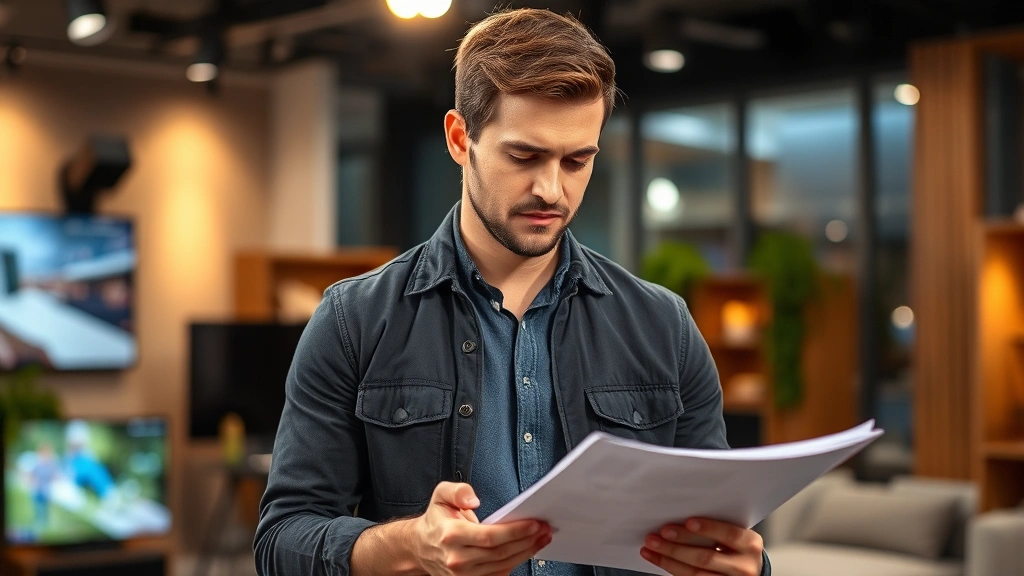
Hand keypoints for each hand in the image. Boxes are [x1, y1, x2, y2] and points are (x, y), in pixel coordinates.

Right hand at [410, 482, 552, 575]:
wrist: (421, 547)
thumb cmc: (437, 520)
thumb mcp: (441, 495)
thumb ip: (457, 491)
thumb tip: (473, 500)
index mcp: (451, 535)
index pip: (489, 537)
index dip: (515, 531)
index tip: (534, 524)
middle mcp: (457, 559)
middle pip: (500, 552)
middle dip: (527, 541)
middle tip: (545, 529)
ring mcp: (463, 575)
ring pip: (503, 565)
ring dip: (526, 552)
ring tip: (542, 538)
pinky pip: (499, 574)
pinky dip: (516, 562)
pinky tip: (528, 550)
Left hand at [640, 518, 762, 575]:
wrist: (747, 573)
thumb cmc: (737, 548)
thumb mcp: (735, 537)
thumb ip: (717, 528)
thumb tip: (679, 516)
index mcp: (750, 544)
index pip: (729, 534)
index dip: (708, 528)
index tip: (687, 522)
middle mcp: (744, 566)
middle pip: (706, 557)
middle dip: (677, 546)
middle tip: (656, 536)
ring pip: (695, 573)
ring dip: (668, 560)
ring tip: (649, 548)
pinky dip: (672, 569)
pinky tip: (659, 560)